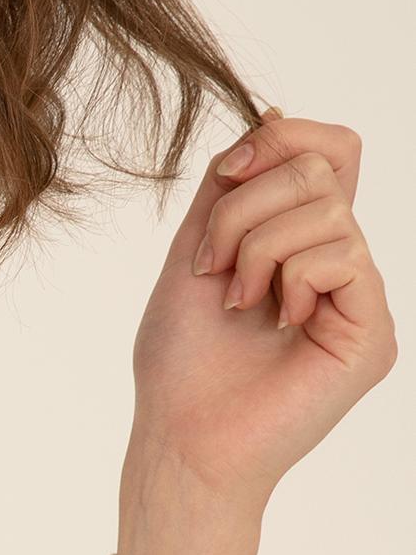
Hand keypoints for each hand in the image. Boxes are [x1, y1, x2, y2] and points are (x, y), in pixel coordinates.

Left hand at [129, 109, 396, 510]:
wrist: (181, 440)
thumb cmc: (181, 364)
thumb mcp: (195, 251)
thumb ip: (230, 187)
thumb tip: (275, 114)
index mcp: (301, 244)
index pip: (329, 151)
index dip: (281, 141)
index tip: (225, 178)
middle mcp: (340, 265)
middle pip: (322, 167)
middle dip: (245, 206)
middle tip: (215, 267)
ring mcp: (360, 299)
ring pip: (327, 208)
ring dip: (258, 247)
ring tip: (239, 304)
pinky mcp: (372, 333)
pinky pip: (345, 255)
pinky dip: (292, 277)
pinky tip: (276, 323)